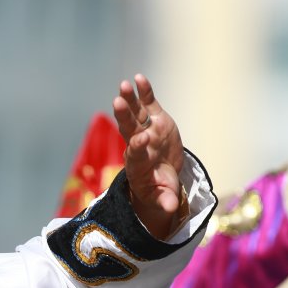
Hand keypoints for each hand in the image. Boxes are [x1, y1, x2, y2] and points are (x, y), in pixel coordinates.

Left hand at [112, 74, 185, 240]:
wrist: (163, 175)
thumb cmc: (160, 189)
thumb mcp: (163, 198)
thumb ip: (165, 201)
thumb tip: (171, 209)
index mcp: (139, 164)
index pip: (136, 154)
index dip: (137, 147)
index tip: (141, 139)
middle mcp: (139, 144)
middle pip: (128, 129)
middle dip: (124, 116)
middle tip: (117, 102)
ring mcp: (146, 129)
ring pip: (135, 113)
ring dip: (130, 99)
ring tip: (124, 85)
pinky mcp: (156, 119)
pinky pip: (148, 104)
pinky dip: (144, 92)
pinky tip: (139, 78)